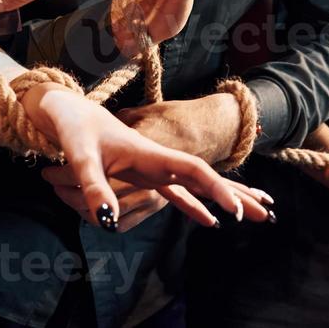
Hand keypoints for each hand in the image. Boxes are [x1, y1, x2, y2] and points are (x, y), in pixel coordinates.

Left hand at [23, 86, 271, 231]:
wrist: (60, 107)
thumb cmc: (70, 124)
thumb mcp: (78, 154)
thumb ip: (93, 186)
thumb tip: (108, 222)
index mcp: (148, 153)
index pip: (191, 171)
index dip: (214, 190)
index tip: (234, 211)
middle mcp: (156, 161)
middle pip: (204, 180)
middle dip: (236, 194)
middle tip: (268, 213)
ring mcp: (151, 169)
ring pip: (193, 189)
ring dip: (220, 201)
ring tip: (257, 212)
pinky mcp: (140, 174)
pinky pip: (173, 194)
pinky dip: (193, 205)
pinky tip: (208, 219)